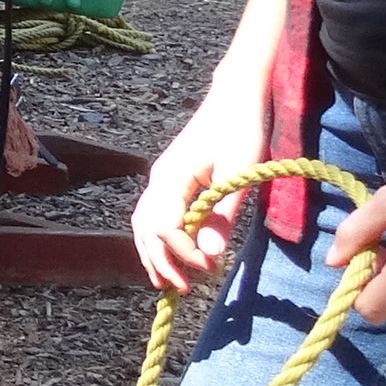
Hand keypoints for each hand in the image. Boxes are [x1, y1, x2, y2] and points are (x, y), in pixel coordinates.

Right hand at [132, 100, 269, 294]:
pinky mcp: (171, 179)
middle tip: (184, 289)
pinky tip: (172, 254)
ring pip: (144, 224)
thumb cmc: (241, 129)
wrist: (236, 97)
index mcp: (171, 177)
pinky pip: (154, 215)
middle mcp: (159, 179)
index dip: (183, 252)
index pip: (165, 227)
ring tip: (168, 282)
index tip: (210, 267)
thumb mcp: (239, 173)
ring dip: (154, 254)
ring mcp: (162, 178)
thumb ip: (222, 214)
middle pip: (146, 230)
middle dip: (162, 261)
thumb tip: (208, 254)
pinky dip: (158, 239)